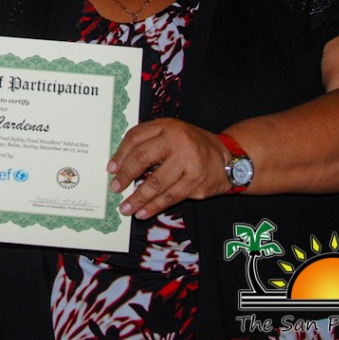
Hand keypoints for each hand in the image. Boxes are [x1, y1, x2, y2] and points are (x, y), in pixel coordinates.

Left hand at [108, 118, 231, 217]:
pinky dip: (154, 207)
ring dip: (137, 198)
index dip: (120, 154)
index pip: (136, 137)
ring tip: (125, 208)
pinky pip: (170, 197)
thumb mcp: (172, 133)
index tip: (110, 169)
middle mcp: (177, 142)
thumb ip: (149, 141)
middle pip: (143, 157)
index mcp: (167, 127)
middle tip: (115, 188)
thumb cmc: (191, 145)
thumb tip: (119, 163)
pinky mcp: (195, 182)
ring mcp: (188, 162)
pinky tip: (143, 212)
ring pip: (156, 183)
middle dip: (125, 175)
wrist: (227, 158)